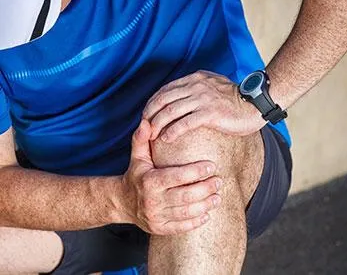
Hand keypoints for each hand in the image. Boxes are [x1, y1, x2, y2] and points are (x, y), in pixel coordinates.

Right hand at [118, 119, 221, 234]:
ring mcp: (156, 216)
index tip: (212, 165)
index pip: (177, 176)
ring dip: (205, 205)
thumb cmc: (136, 175)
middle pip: (185, 196)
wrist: (122, 202)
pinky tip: (208, 214)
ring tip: (217, 197)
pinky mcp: (159, 228)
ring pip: (186, 213)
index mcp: (150, 181)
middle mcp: (153, 200)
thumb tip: (146, 122)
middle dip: (206, 189)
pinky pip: (181, 227)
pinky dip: (196, 222)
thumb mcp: (137, 157)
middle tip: (219, 181)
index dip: (196, 171)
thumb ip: (142, 139)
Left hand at [143, 70, 266, 141]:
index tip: (147, 116)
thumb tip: (183, 97)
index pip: (165, 90)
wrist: (255, 104)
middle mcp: (196, 86)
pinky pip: (185, 122)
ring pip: (171, 111)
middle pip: (164, 99)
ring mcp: (203, 98)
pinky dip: (172, 131)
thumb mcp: (213, 86)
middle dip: (150, 114)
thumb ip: (198, 88)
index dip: (152, 103)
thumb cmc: (235, 100)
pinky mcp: (210, 113)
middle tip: (144, 127)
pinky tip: (166, 138)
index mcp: (195, 79)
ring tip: (151, 135)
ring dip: (158, 124)